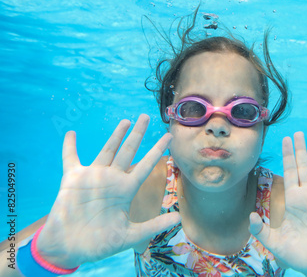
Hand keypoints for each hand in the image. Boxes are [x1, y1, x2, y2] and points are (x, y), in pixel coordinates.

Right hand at [36, 114, 179, 267]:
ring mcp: (93, 177)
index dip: (157, 150)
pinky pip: (70, 158)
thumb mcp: (131, 235)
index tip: (169, 136)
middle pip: (128, 151)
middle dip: (137, 134)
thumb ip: (154, 225)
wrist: (71, 248)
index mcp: (126, 190)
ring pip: (107, 150)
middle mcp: (112, 179)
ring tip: (125, 121)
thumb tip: (179, 218)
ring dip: (115, 135)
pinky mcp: (73, 179)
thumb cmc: (100, 243)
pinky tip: (71, 133)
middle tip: (145, 116)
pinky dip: (69, 146)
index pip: (145, 165)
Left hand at [249, 132, 306, 276]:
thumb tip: (251, 216)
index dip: (287, 156)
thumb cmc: (297, 255)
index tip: (284, 139)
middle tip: (298, 133)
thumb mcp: (275, 243)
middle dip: (300, 150)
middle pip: (303, 167)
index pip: (289, 173)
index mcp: (293, 200)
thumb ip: (261, 230)